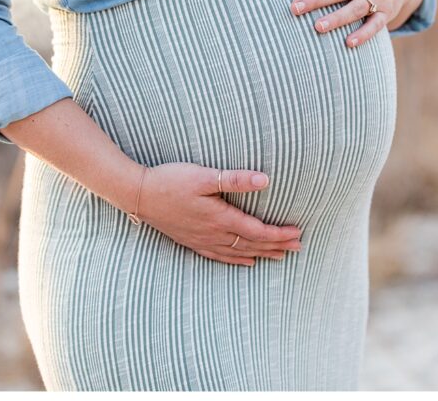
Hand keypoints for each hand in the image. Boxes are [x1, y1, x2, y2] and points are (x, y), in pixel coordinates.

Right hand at [122, 162, 302, 266]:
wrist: (138, 195)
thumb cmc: (170, 181)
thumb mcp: (204, 176)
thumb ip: (235, 179)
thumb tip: (265, 180)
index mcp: (220, 218)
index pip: (257, 231)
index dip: (279, 234)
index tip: (298, 233)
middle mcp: (213, 234)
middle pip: (252, 244)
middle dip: (277, 246)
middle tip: (299, 247)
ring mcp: (202, 240)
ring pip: (239, 252)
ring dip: (261, 253)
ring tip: (280, 256)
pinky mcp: (192, 241)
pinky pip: (220, 256)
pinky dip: (237, 260)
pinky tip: (246, 261)